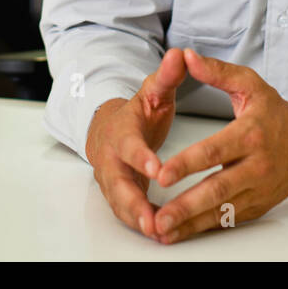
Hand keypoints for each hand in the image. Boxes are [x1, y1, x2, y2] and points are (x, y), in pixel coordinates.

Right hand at [85, 48, 187, 238]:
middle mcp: (113, 160)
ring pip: (121, 204)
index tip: (158, 169)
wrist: (108, 130)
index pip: (130, 147)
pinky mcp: (119, 196)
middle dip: (135, 203)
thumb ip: (166, 77)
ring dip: (138, 219)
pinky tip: (162, 234)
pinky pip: (128, 213)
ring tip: (159, 233)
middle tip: (153, 219)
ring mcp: (113, 180)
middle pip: (119, 184)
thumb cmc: (135, 113)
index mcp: (122, 133)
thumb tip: (179, 54)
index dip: (142, 158)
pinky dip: (141, 224)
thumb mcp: (151, 92)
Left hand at [150, 49, 287, 243]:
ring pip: (221, 211)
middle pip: (217, 189)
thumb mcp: (251, 85)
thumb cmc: (278, 113)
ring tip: (162, 231)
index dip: (186, 164)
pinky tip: (182, 233)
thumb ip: (217, 72)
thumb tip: (186, 56)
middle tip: (158, 217)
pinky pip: (229, 219)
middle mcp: (256, 166)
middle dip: (185, 206)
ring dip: (190, 223)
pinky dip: (204, 227)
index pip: (214, 152)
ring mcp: (258, 189)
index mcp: (250, 134)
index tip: (161, 174)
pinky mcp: (258, 205)